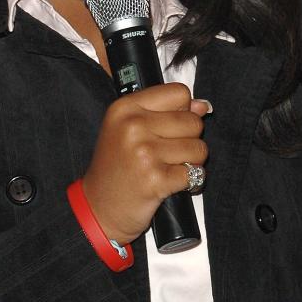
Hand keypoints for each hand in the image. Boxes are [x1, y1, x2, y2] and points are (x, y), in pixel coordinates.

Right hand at [81, 83, 210, 242]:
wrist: (98, 207)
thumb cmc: (117, 167)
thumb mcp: (128, 130)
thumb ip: (166, 112)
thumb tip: (202, 106)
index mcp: (125, 108)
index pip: (179, 93)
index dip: (183, 111)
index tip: (169, 128)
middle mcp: (133, 126)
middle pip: (193, 121)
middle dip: (189, 140)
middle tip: (167, 154)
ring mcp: (144, 153)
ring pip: (199, 148)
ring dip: (192, 162)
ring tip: (169, 168)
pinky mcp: (156, 179)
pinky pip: (195, 174)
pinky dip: (190, 182)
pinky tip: (171, 183)